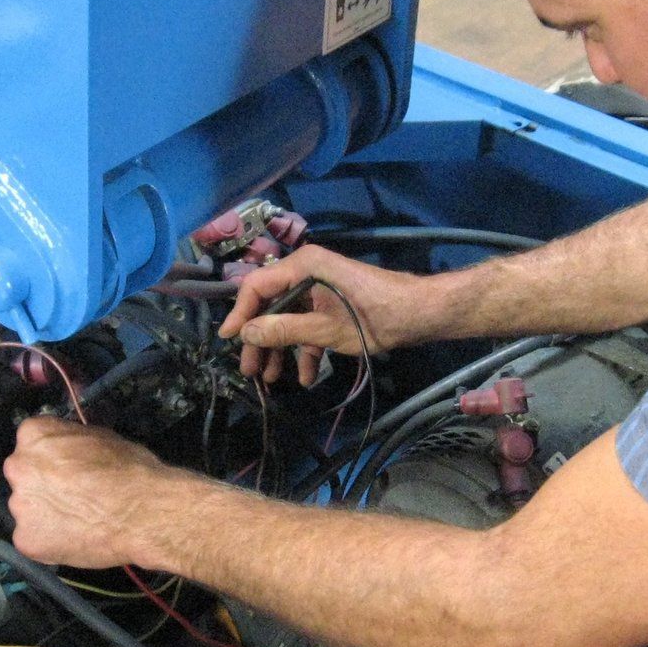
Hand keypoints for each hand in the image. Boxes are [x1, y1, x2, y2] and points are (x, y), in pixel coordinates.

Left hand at [4, 417, 169, 568]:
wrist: (142, 514)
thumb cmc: (130, 472)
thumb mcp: (102, 437)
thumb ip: (73, 443)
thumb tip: (71, 452)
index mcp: (34, 436)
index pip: (33, 442)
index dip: (52, 457)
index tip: (67, 467)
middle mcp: (18, 468)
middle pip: (25, 476)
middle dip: (44, 485)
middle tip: (73, 495)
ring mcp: (19, 507)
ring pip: (29, 509)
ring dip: (46, 513)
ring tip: (79, 519)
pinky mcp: (25, 540)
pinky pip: (34, 538)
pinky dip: (50, 540)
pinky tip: (75, 537)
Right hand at [218, 245, 431, 385]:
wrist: (419, 314)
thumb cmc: (373, 316)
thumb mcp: (325, 329)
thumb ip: (283, 329)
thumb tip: (245, 333)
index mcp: (303, 266)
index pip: (256, 286)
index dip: (239, 313)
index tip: (228, 341)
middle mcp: (307, 272)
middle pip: (271, 306)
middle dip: (260, 340)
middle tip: (249, 370)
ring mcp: (320, 288)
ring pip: (289, 319)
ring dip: (281, 349)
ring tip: (271, 380)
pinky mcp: (332, 304)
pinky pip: (310, 324)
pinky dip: (306, 348)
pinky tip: (304, 377)